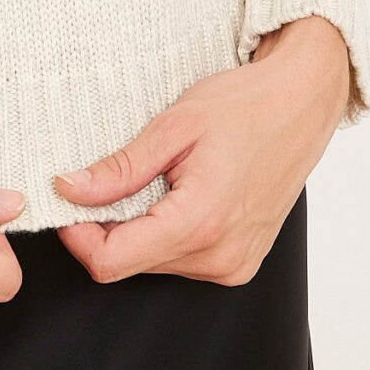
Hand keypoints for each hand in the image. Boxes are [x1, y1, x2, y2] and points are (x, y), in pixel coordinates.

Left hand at [50, 16, 351, 284]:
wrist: (301, 104)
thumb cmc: (244, 106)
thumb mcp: (173, 127)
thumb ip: (120, 169)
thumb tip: (69, 189)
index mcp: (199, 222)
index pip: (110, 262)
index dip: (77, 235)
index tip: (68, 199)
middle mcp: (219, 256)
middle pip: (129, 264)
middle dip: (106, 227)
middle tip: (109, 178)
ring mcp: (234, 264)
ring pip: (154, 264)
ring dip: (138, 229)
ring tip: (157, 180)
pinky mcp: (241, 264)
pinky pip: (183, 261)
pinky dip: (166, 233)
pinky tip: (178, 195)